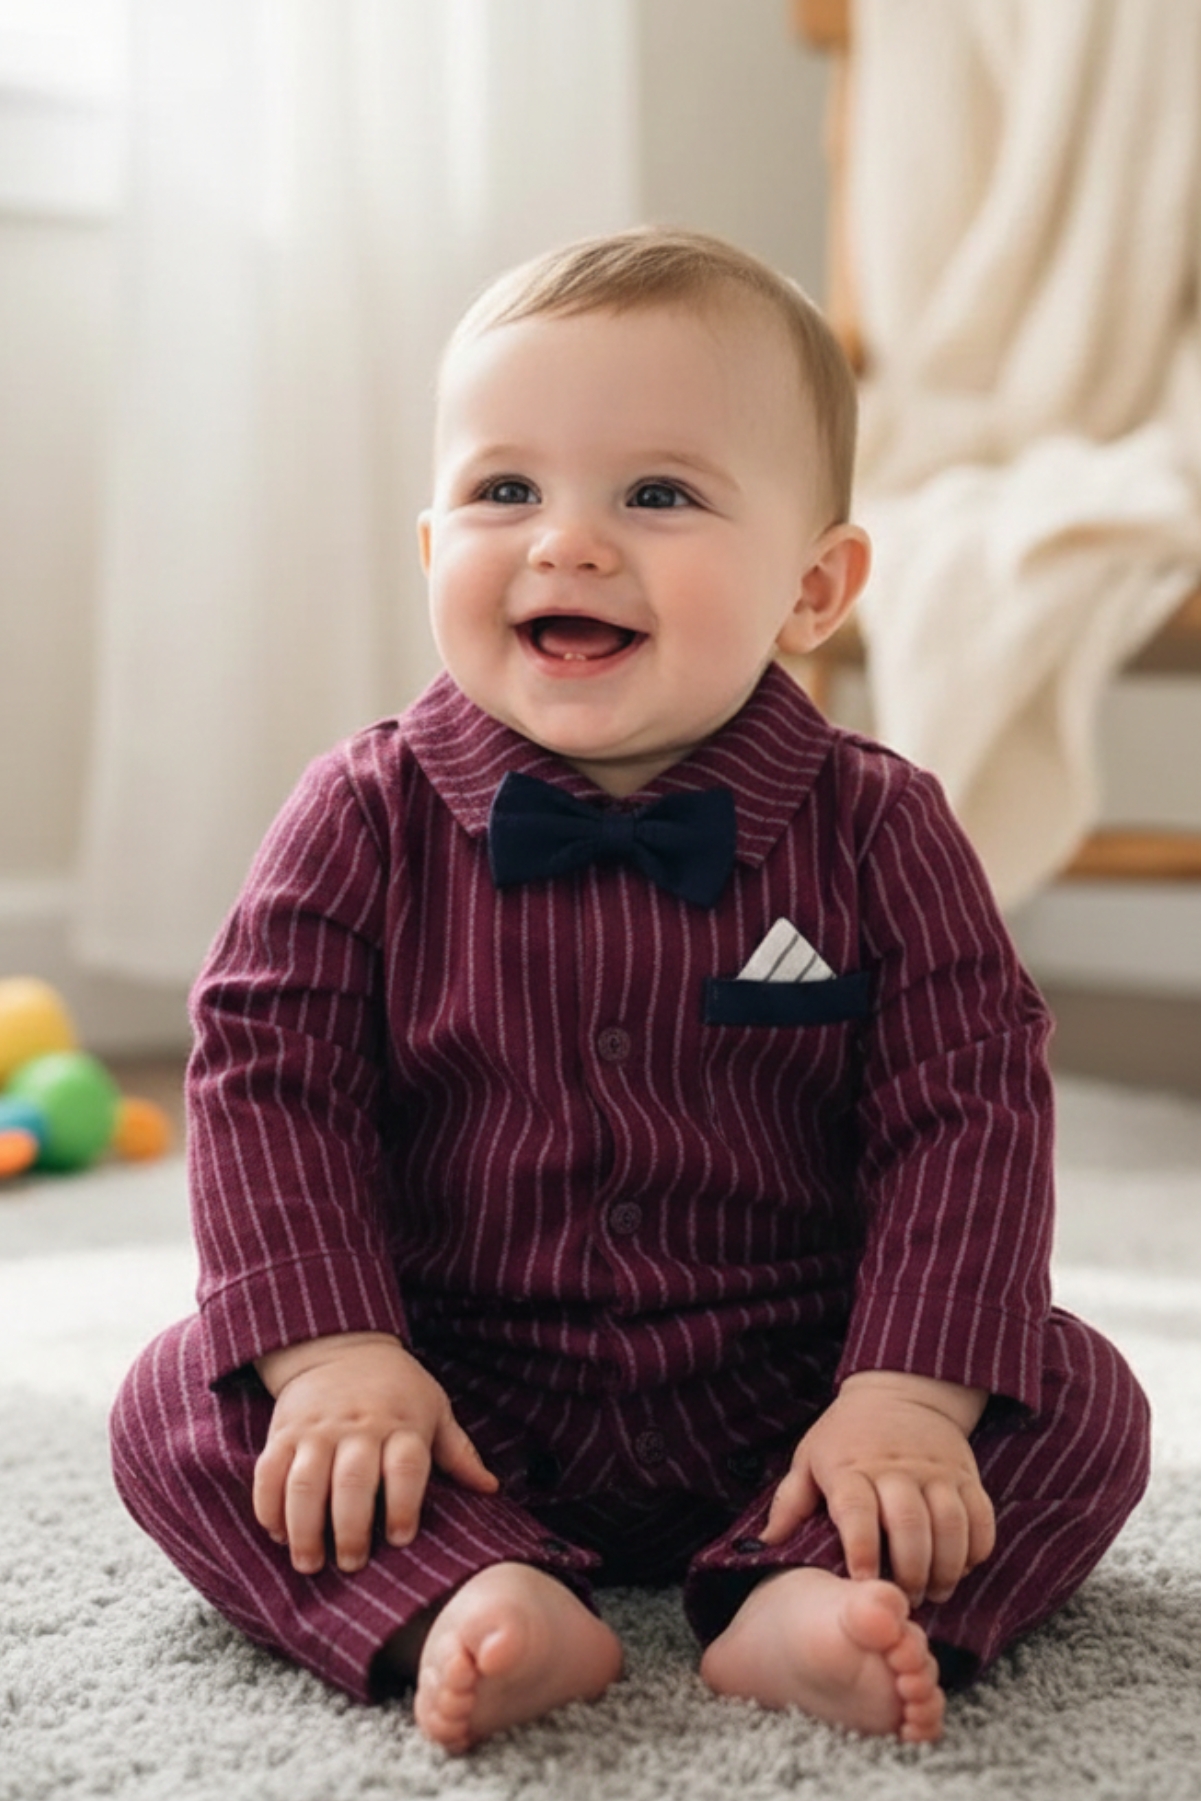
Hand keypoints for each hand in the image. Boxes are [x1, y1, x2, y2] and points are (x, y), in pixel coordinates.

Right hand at [252, 1331, 498, 1575]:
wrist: (341, 1346)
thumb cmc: (397, 1389)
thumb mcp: (434, 1410)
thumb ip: (458, 1453)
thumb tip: (491, 1489)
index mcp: (402, 1424)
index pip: (406, 1467)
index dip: (403, 1505)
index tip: (400, 1538)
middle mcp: (358, 1427)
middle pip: (353, 1480)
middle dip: (350, 1528)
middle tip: (352, 1563)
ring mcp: (317, 1429)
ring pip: (305, 1481)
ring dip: (305, 1527)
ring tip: (310, 1563)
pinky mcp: (284, 1431)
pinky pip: (269, 1472)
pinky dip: (269, 1507)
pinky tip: (278, 1534)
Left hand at [761, 1371, 995, 1606]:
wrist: (901, 1390)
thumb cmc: (847, 1435)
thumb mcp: (810, 1457)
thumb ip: (791, 1502)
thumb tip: (764, 1544)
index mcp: (851, 1467)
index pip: (857, 1509)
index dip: (861, 1548)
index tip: (863, 1581)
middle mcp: (896, 1468)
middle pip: (909, 1523)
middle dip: (909, 1571)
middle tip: (904, 1599)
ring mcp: (936, 1470)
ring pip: (950, 1524)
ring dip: (946, 1567)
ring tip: (935, 1592)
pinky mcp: (966, 1474)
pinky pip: (981, 1516)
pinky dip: (977, 1548)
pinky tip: (962, 1567)